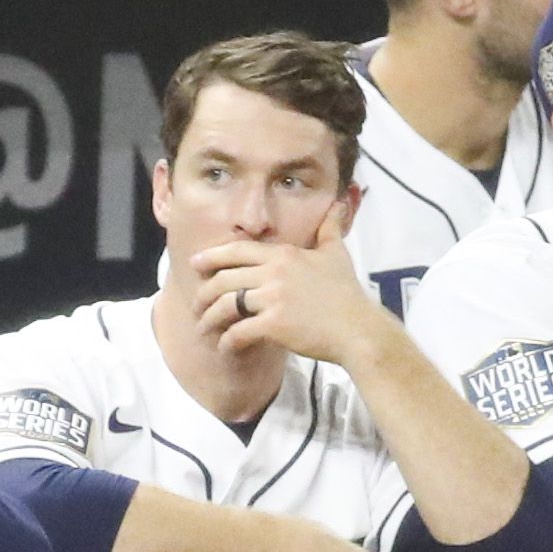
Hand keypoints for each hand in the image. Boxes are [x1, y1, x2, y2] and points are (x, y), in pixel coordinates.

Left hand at [187, 218, 387, 366]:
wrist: (357, 329)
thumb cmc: (347, 294)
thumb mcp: (337, 254)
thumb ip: (330, 229)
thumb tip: (337, 203)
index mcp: (284, 255)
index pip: (238, 250)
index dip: (212, 256)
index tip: (195, 263)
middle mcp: (274, 272)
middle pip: (225, 278)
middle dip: (204, 293)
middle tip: (197, 305)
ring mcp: (273, 298)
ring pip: (226, 305)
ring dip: (209, 319)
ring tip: (203, 329)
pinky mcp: (274, 324)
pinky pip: (238, 332)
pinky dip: (228, 341)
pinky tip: (225, 347)